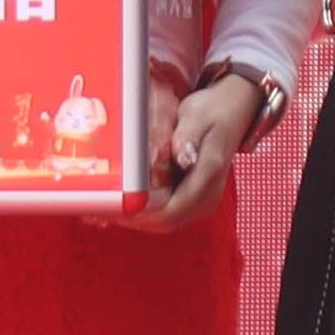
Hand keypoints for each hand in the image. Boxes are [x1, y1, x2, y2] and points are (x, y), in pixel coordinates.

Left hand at [109, 69, 264, 233]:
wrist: (232, 112)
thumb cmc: (212, 111)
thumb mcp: (197, 115)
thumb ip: (187, 136)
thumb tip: (182, 156)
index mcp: (208, 175)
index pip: (170, 210)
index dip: (140, 212)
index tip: (116, 204)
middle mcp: (208, 195)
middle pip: (164, 222)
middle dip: (132, 217)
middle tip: (103, 207)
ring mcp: (202, 201)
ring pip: (163, 222)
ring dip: (136, 217)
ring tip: (108, 205)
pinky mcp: (194, 200)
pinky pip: (167, 213)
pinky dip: (145, 210)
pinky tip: (126, 200)